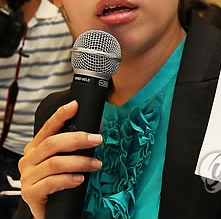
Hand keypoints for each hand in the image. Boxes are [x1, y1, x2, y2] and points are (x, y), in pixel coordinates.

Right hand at [18, 101, 101, 218]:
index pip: (48, 127)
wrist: (49, 209)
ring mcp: (28, 176)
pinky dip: (68, 179)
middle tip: (97, 139)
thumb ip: (75, 145)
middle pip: (52, 143)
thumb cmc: (57, 180)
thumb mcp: (65, 160)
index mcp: (36, 147)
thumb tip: (97, 129)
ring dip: (80, 162)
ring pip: (55, 163)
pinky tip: (80, 179)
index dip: (61, 115)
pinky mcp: (30, 193)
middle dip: (78, 139)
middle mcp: (28, 159)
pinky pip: (52, 182)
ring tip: (96, 164)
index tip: (75, 105)